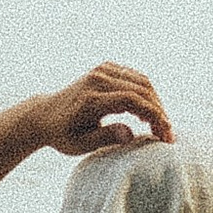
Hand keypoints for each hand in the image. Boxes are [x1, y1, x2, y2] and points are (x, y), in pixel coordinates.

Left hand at [39, 62, 172, 157]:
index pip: (132, 100)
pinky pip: (135, 77)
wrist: (45, 114)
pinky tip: (148, 112)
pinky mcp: (105, 67)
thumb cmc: (63, 134)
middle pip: (141, 89)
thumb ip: (104, 138)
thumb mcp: (79, 145)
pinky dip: (147, 93)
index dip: (154, 116)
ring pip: (142, 81)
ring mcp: (102, 70)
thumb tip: (130, 134)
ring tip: (159, 126)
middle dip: (159, 112)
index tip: (165, 135)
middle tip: (167, 135)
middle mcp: (97, 79)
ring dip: (156, 103)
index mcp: (91, 98)